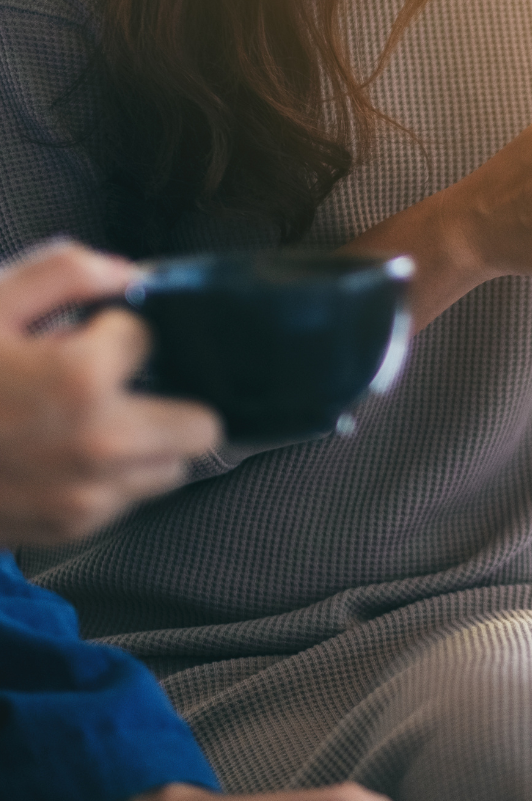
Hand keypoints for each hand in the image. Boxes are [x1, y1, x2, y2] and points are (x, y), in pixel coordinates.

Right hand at [0, 242, 221, 546]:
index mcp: (81, 381)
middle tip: (117, 383)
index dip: (114, 330)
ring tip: (89, 419)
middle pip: (200, 424)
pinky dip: (113, 475)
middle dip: (167, 396)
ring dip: (148, 440)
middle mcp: (101, 446)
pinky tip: (61, 452)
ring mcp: (90, 496)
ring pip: (173, 468)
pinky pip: (129, 498)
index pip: (147, 337)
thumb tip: (128, 272)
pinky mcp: (72, 528)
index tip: (78, 336)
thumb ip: (64, 272)